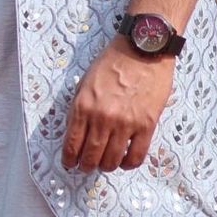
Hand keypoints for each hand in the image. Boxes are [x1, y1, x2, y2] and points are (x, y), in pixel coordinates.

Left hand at [61, 38, 174, 172]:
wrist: (142, 49)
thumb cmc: (113, 61)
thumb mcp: (86, 81)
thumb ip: (80, 107)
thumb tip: (76, 132)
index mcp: (83, 106)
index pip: (72, 143)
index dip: (70, 159)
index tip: (70, 164)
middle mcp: (102, 118)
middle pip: (91, 156)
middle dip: (86, 166)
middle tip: (87, 167)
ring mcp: (125, 123)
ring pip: (112, 160)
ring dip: (106, 166)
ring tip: (106, 164)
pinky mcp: (146, 125)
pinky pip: (136, 157)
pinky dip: (128, 164)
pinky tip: (125, 161)